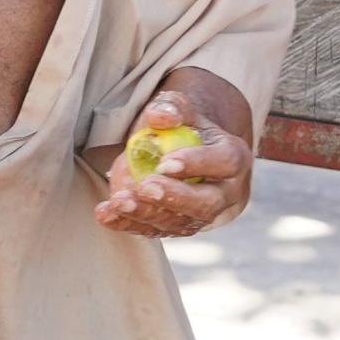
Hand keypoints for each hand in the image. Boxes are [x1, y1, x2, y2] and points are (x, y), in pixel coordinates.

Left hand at [95, 83, 248, 237]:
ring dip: (146, 214)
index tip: (164, 163)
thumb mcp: (182, 112)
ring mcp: (203, 215)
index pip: (224, 163)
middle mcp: (226, 193)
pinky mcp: (179, 228)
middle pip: (208, 203)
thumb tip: (160, 117)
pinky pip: (156, 231)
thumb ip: (173, 107)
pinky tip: (106, 214)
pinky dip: (129, 224)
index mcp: (233, 158)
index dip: (197, 163)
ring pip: (180, 223)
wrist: (187, 157)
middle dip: (175, 197)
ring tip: (118, 201)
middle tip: (145, 186)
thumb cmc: (185, 132)